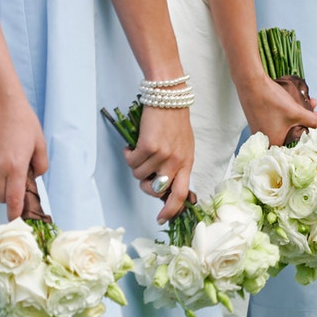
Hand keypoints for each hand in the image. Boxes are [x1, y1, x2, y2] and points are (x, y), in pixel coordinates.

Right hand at [0, 92, 47, 219]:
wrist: (1, 102)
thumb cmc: (24, 121)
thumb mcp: (40, 143)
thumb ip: (40, 165)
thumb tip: (34, 177)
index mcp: (15, 166)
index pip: (13, 199)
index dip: (14, 213)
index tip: (16, 221)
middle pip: (1, 196)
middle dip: (10, 198)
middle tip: (21, 187)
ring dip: (4, 182)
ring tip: (15, 164)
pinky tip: (5, 153)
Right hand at [124, 106, 193, 223]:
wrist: (168, 98)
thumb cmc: (174, 123)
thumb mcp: (183, 147)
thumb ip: (177, 166)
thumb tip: (164, 186)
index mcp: (187, 163)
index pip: (181, 194)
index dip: (171, 210)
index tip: (162, 218)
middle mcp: (176, 162)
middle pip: (157, 190)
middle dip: (145, 187)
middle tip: (143, 174)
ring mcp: (163, 155)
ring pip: (139, 176)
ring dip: (135, 166)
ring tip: (139, 152)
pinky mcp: (148, 147)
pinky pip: (132, 162)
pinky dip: (128, 155)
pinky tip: (132, 146)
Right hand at [236, 74, 316, 145]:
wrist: (251, 83)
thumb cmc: (271, 100)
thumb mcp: (297, 112)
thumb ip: (312, 121)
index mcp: (273, 143)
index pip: (294, 147)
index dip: (306, 138)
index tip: (314, 130)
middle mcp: (265, 139)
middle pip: (291, 135)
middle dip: (305, 123)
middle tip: (314, 114)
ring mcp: (260, 129)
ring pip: (285, 125)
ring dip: (298, 115)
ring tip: (309, 103)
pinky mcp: (258, 119)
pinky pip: (277, 120)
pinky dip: (287, 113)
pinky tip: (295, 102)